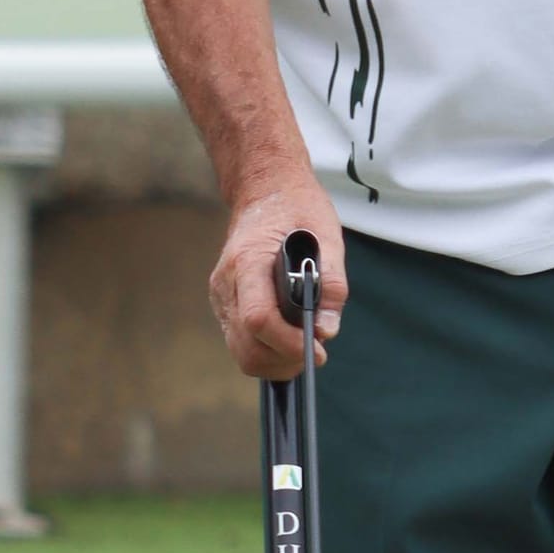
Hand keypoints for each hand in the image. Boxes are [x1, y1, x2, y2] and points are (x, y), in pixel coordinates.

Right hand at [209, 181, 347, 377]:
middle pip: (245, 346)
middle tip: (315, 354)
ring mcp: (222, 295)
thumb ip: (331, 285)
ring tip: (304, 349)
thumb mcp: (327, 238)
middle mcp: (226, 282)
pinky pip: (240, 341)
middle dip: (283, 360)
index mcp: (248, 260)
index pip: (258, 318)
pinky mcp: (225, 304)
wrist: (266, 191)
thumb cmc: (297, 209)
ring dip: (274, 361)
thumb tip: (326, 330)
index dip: (288, 343)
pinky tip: (289, 339)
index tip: (317, 349)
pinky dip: (266, 351)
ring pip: (240, 351)